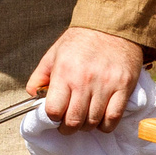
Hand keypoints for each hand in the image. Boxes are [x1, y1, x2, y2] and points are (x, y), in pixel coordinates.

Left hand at [27, 27, 144, 131]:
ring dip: (86, 126)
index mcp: (64, 72)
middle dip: (68, 128)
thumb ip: (40, 75)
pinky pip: (113, 118)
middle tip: (68, 124)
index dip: (52, 118)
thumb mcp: (54, 53)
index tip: (55, 115)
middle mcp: (84, 81)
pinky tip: (101, 119)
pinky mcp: (123, 87)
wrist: (112, 26)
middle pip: (73, 121)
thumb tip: (32, 95)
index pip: (53, 110)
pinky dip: (105, 125)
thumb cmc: (81, 41)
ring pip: (93, 122)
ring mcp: (106, 85)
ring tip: (84, 119)